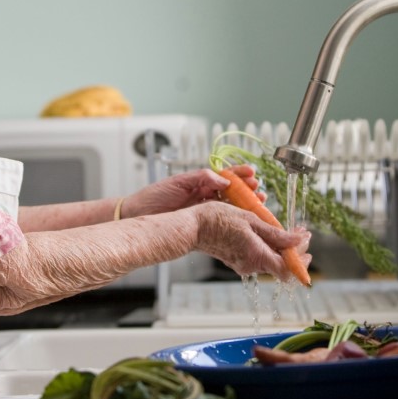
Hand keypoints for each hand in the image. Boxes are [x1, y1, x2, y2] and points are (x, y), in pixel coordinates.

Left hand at [121, 165, 262, 217]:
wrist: (138, 216)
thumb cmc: (153, 197)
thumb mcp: (178, 183)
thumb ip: (201, 178)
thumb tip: (223, 179)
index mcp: (200, 182)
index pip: (225, 176)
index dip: (240, 174)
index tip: (252, 174)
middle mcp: (204, 196)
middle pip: (232, 192)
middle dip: (248, 190)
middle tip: (259, 191)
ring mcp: (204, 210)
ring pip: (230, 207)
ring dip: (245, 205)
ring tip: (258, 204)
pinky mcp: (201, 224)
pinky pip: (221, 221)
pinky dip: (234, 220)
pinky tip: (244, 221)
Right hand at [192, 202, 311, 282]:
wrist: (192, 227)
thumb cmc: (217, 219)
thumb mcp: (250, 220)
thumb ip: (275, 234)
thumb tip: (298, 241)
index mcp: (257, 256)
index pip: (288, 270)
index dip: (301, 259)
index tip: (306, 240)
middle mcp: (251, 265)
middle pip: (281, 265)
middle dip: (294, 250)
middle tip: (300, 232)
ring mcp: (243, 264)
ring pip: (271, 260)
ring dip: (281, 247)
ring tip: (285, 229)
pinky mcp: (237, 260)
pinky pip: (259, 256)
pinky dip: (268, 246)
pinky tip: (267, 232)